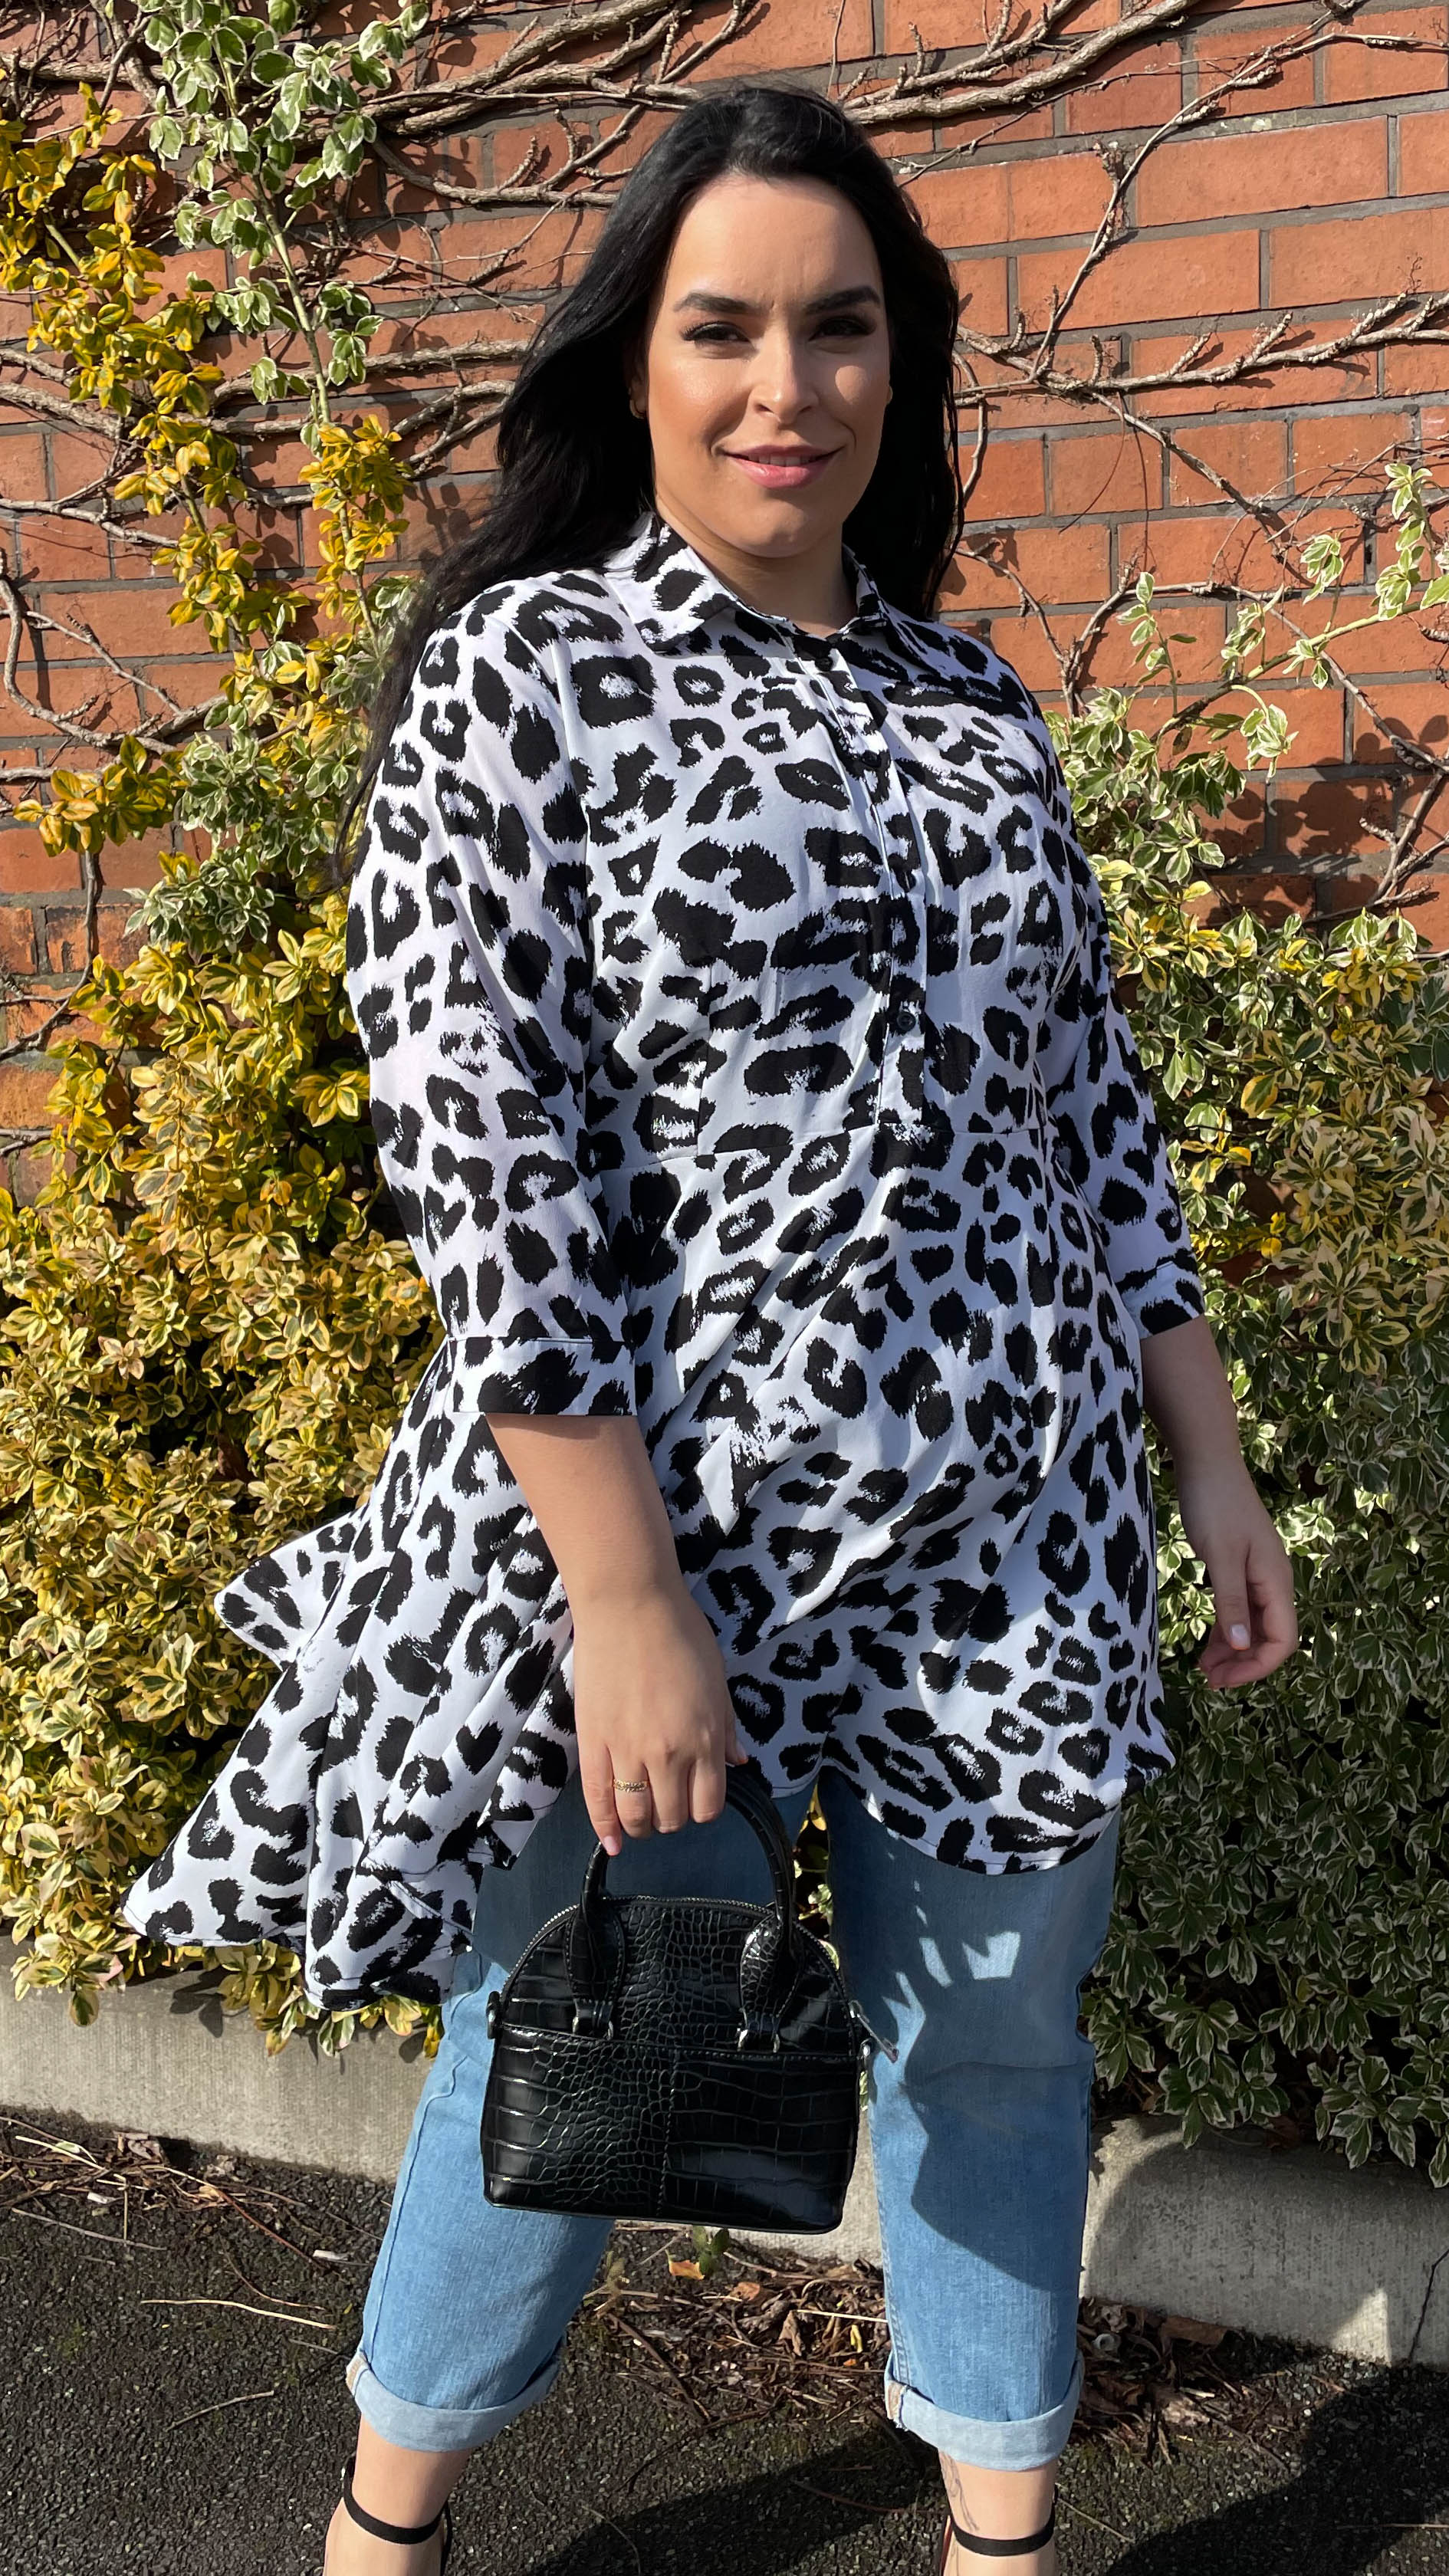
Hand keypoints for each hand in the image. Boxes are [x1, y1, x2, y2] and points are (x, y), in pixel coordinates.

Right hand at [571, 1577, 742, 1852]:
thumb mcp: (718, 1680)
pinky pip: (598, 1799)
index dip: (703, 1809)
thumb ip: (726, 1727)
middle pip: (673, 1815)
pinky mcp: (594, 1743)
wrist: (629, 1604)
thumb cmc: (681, 1632)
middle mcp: (670, 1755)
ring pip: (636, 1815)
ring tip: (641, 1820)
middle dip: (673, 1818)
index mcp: (706, 1739)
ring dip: (642, 1826)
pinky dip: (605, 1827)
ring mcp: (629, 1752)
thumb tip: (739, 1762)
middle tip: (667, 1805)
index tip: (696, 1799)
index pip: (709, 1804)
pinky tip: (611, 1842)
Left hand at [1174, 1459, 1297, 1688]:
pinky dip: (1226, 1630)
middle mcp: (1273, 1582)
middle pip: (1269, 1637)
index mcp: (1276, 1581)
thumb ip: (1231, 1601)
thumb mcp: (1221, 1555)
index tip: (1224, 1680)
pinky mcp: (1239, 1568)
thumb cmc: (1214, 1505)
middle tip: (1210, 1681)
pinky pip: (1239, 1610)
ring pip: (1253, 1626)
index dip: (1257, 1666)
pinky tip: (1208, 1645)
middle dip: (1243, 1663)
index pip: (1282, 1640)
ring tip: (1205, 1671)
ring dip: (1233, 1651)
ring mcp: (1257, 1575)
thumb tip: (1241, 1647)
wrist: (1206, 1463)